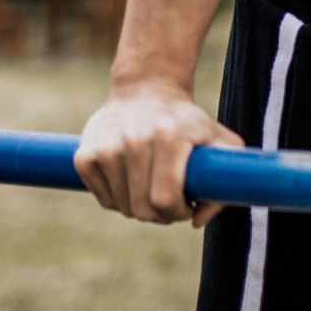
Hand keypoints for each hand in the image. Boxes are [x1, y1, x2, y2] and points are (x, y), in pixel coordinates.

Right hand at [74, 80, 243, 227]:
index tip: (186, 207)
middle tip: (170, 202)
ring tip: (152, 188)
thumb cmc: (187, 122)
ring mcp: (106, 146)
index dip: (178, 213)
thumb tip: (197, 221)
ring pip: (122, 207)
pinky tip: (131, 181)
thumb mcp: (220, 142)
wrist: (146, 90)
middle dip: (161, 215)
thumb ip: (226, 181)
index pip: (165, 199)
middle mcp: (134, 139)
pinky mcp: (85, 153)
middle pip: (143, 208)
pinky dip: (117, 200)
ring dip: (139, 208)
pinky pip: (103, 199)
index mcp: (169, 136)